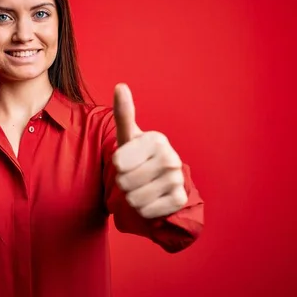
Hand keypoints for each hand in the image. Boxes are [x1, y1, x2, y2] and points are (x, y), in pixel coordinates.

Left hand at [112, 83, 186, 218]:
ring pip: (133, 199)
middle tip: (135, 176)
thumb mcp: (129, 136)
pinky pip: (146, 211)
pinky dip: (143, 210)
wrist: (160, 182)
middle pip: (124, 182)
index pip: (117, 162)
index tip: (127, 161)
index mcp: (156, 139)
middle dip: (123, 183)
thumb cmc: (139, 156)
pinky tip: (152, 199)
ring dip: (132, 197)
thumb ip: (124, 113)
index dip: (117, 166)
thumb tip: (121, 85)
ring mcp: (177, 179)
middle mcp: (170, 158)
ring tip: (142, 187)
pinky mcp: (179, 200)